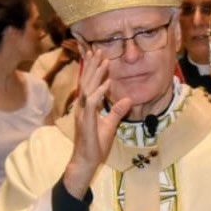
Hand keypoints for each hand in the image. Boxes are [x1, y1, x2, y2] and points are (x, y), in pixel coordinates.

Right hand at [63, 50, 131, 198]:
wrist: (86, 160)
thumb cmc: (95, 144)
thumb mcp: (110, 125)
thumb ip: (117, 111)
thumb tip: (128, 100)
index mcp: (86, 106)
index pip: (89, 84)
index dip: (93, 69)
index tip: (99, 56)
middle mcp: (82, 107)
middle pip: (86, 81)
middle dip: (92, 65)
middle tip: (98, 49)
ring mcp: (82, 113)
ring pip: (88, 88)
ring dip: (96, 74)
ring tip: (103, 60)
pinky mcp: (85, 121)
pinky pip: (92, 103)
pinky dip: (99, 92)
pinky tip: (107, 83)